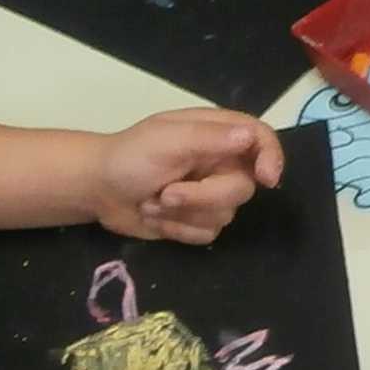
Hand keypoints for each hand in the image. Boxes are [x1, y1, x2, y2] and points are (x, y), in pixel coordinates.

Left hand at [93, 109, 283, 242]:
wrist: (96, 189)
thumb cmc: (129, 156)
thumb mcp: (166, 140)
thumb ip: (208, 138)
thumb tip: (249, 137)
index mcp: (217, 134)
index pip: (262, 139)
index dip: (272, 157)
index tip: (267, 179)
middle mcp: (220, 163)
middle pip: (243, 188)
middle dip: (203, 197)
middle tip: (167, 194)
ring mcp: (210, 194)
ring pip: (225, 215)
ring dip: (183, 214)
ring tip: (153, 202)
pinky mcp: (197, 221)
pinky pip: (207, 234)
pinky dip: (178, 229)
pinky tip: (156, 217)